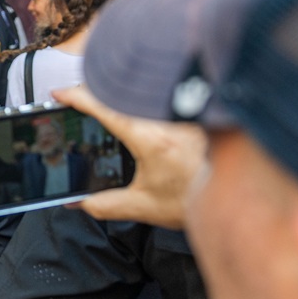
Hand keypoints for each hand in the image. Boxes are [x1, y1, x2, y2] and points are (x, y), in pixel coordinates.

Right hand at [52, 84, 205, 228]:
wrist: (239, 200)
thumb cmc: (196, 199)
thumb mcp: (143, 206)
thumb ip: (105, 205)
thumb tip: (78, 202)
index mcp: (147, 137)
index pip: (103, 105)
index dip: (75, 96)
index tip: (58, 95)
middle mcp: (164, 117)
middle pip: (118, 92)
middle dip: (93, 93)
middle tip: (78, 103)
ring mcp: (180, 111)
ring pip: (138, 92)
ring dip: (119, 96)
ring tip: (104, 107)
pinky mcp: (193, 113)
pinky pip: (158, 96)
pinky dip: (140, 100)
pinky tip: (136, 111)